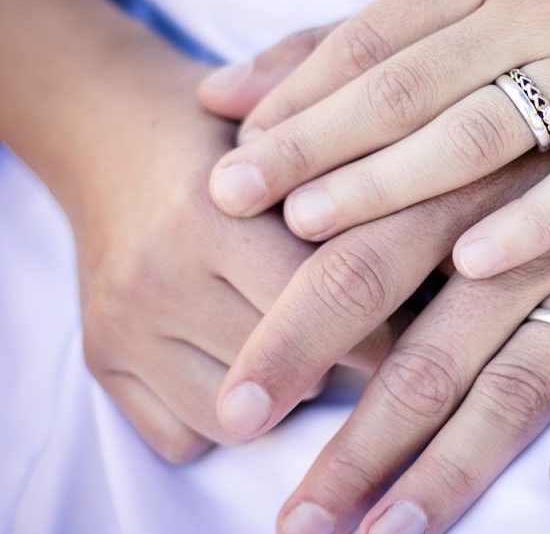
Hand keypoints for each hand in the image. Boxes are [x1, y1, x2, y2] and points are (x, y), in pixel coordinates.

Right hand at [0, 0, 404, 461]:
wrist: (110, 129)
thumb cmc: (230, 128)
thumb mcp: (298, 119)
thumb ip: (357, 164)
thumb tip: (442, 248)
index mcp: (207, 213)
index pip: (325, 300)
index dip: (392, 323)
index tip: (430, 320)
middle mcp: (155, 277)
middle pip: (285, 373)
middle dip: (348, 365)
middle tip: (382, 341)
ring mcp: (120, 326)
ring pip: (234, 420)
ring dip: (288, 400)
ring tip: (312, 348)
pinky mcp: (100, 360)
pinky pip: (181, 438)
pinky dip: (226, 418)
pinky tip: (251, 367)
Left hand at [202, 0, 549, 283]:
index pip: (375, 35)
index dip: (302, 88)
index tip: (238, 134)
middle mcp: (535, 8)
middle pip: (400, 88)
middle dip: (309, 143)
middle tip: (230, 193)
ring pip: (480, 130)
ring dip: (389, 180)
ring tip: (309, 226)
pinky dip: (537, 214)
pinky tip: (474, 260)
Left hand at [213, 0, 549, 531]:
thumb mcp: (433, 31)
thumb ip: (328, 63)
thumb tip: (213, 92)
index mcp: (457, 170)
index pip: (355, 267)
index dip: (289, 342)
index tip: (232, 414)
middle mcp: (525, 225)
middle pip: (429, 351)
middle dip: (357, 444)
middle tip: (296, 524)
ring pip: (528, 375)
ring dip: (459, 462)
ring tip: (394, 533)